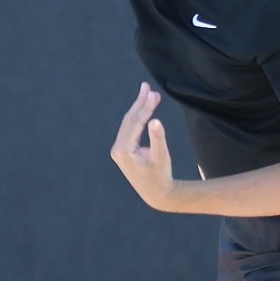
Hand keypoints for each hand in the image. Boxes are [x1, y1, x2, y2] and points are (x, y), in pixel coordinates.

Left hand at [110, 82, 178, 210]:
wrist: (156, 194)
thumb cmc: (161, 175)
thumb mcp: (161, 157)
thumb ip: (158, 138)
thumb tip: (156, 121)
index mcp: (124, 151)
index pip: (135, 123)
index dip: (145, 107)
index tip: (154, 94)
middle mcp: (118, 149)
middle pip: (129, 120)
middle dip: (140, 103)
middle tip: (147, 86)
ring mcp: (119, 150)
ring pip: (128, 123)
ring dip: (139, 108)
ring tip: (149, 93)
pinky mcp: (123, 151)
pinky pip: (129, 129)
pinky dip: (138, 118)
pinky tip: (145, 109)